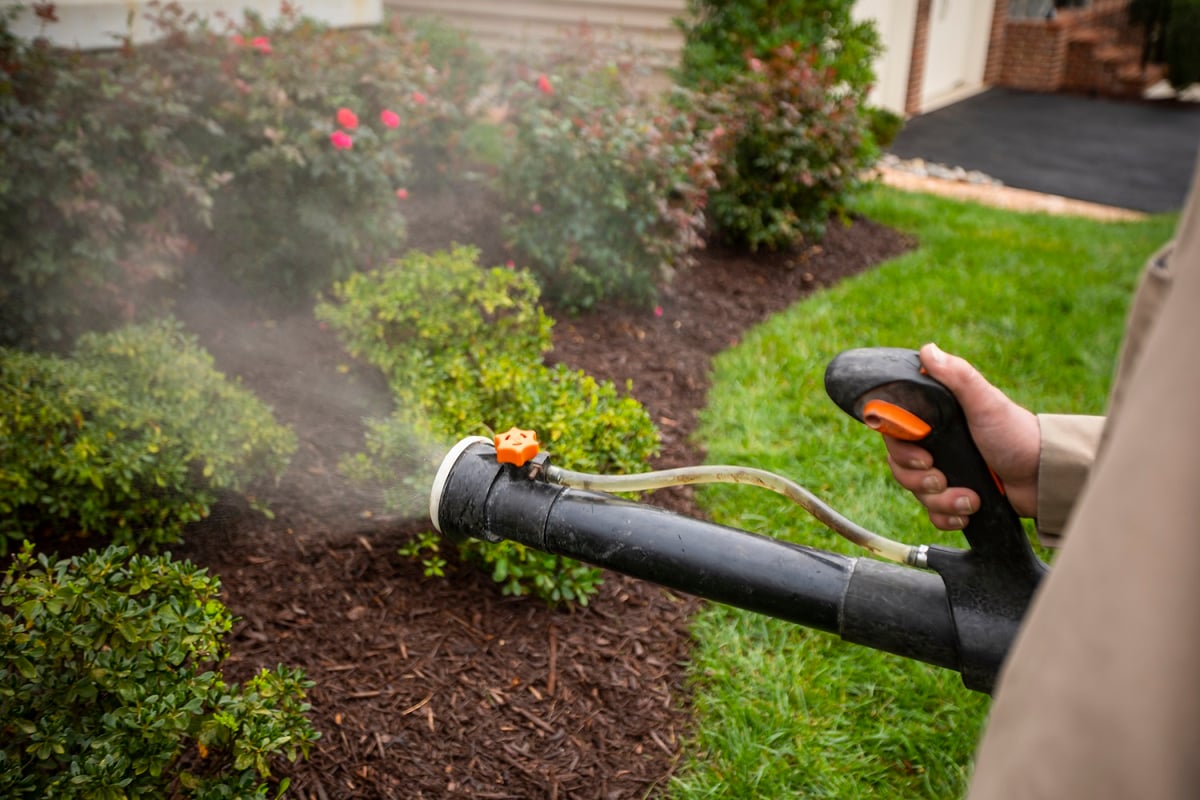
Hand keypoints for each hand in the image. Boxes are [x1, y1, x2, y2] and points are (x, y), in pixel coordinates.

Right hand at [883, 343, 1039, 529]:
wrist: (1045, 478)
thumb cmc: (1017, 434)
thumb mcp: (986, 403)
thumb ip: (957, 377)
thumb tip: (928, 350)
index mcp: (936, 420)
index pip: (895, 434)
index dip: (900, 448)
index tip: (922, 456)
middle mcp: (937, 444)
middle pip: (900, 466)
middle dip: (919, 479)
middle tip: (941, 478)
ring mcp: (946, 471)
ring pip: (917, 492)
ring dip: (940, 500)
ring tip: (968, 499)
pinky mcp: (956, 497)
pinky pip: (933, 512)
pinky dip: (948, 515)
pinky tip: (968, 510)